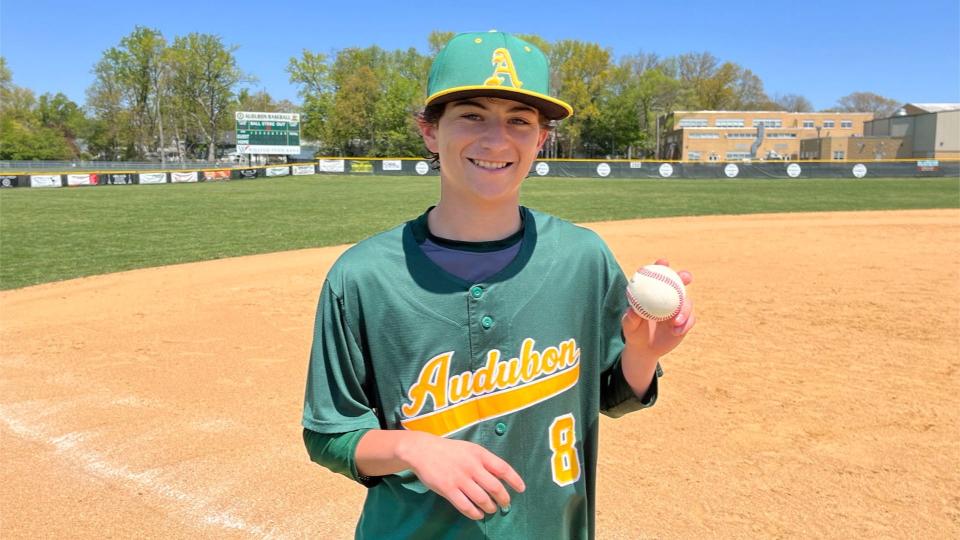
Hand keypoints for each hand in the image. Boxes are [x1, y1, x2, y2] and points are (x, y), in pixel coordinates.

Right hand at [400, 432, 524, 519]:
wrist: (423, 450)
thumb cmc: (450, 450)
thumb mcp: (470, 449)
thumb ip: (484, 461)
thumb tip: (501, 477)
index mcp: (479, 454)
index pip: (503, 468)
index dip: (514, 480)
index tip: (521, 489)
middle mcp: (472, 466)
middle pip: (495, 487)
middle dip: (503, 499)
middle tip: (505, 504)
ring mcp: (460, 478)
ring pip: (482, 499)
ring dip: (490, 507)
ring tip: (491, 509)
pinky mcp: (448, 489)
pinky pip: (466, 506)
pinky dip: (475, 513)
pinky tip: (478, 514)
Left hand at [621, 259, 695, 359]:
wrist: (645, 349)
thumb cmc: (634, 332)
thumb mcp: (629, 326)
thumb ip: (630, 319)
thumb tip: (633, 311)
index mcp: (653, 293)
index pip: (658, 275)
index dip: (662, 265)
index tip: (663, 262)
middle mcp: (668, 298)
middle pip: (679, 283)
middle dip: (684, 276)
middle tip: (685, 277)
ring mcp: (678, 309)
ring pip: (687, 302)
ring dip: (684, 310)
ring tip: (675, 321)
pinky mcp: (686, 321)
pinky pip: (690, 319)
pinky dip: (685, 324)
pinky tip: (677, 331)